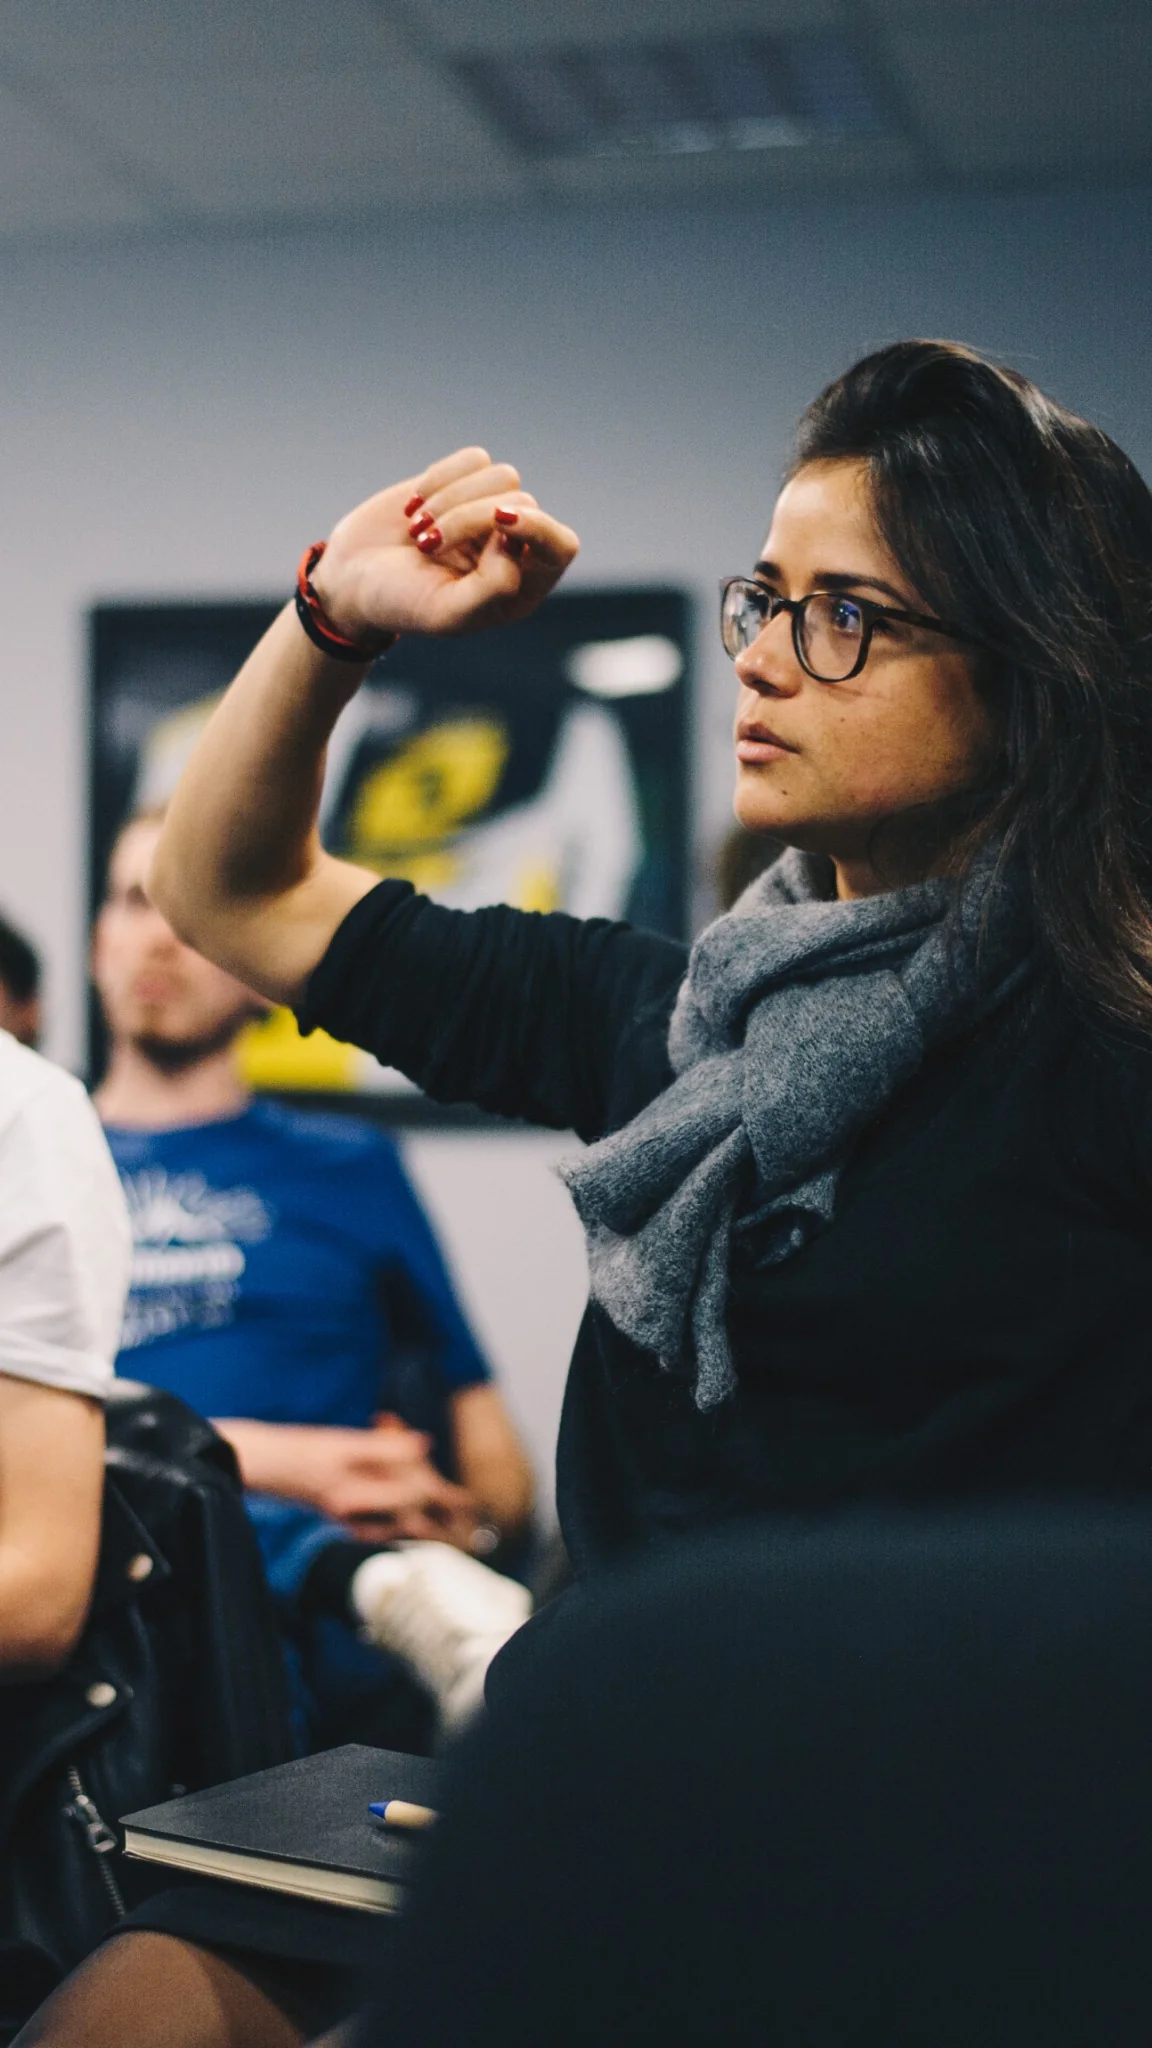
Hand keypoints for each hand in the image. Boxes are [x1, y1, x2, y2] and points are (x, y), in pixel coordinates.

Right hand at [217, 1415, 479, 1546]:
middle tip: (469, 1513)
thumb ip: (385, 1445)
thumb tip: (425, 1444)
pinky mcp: (344, 1516)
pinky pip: (379, 1523)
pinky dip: (398, 1515)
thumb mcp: (342, 1442)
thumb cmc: (300, 1448)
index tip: (469, 1497)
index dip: (443, 1496)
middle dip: (441, 1518)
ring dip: (423, 1519)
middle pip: (410, 1521)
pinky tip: (409, 1508)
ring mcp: (349, 1519)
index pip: (413, 1499)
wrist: (262, 1464)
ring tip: (450, 1516)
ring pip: (396, 1524)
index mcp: (357, 1497)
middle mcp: (355, 1516)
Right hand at [309, 447, 579, 644]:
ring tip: (418, 532)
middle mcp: (514, 547)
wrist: (351, 578)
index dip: (537, 526)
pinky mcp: (465, 483)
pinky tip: (412, 508)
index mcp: (521, 587)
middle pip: (524, 503)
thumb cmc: (401, 604)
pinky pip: (474, 459)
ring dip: (452, 499)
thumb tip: (516, 540)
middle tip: (426, 545)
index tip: (498, 521)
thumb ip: (494, 588)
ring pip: (502, 476)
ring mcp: (491, 511)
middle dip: (469, 518)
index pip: (560, 545)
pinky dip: (440, 478)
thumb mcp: (446, 613)